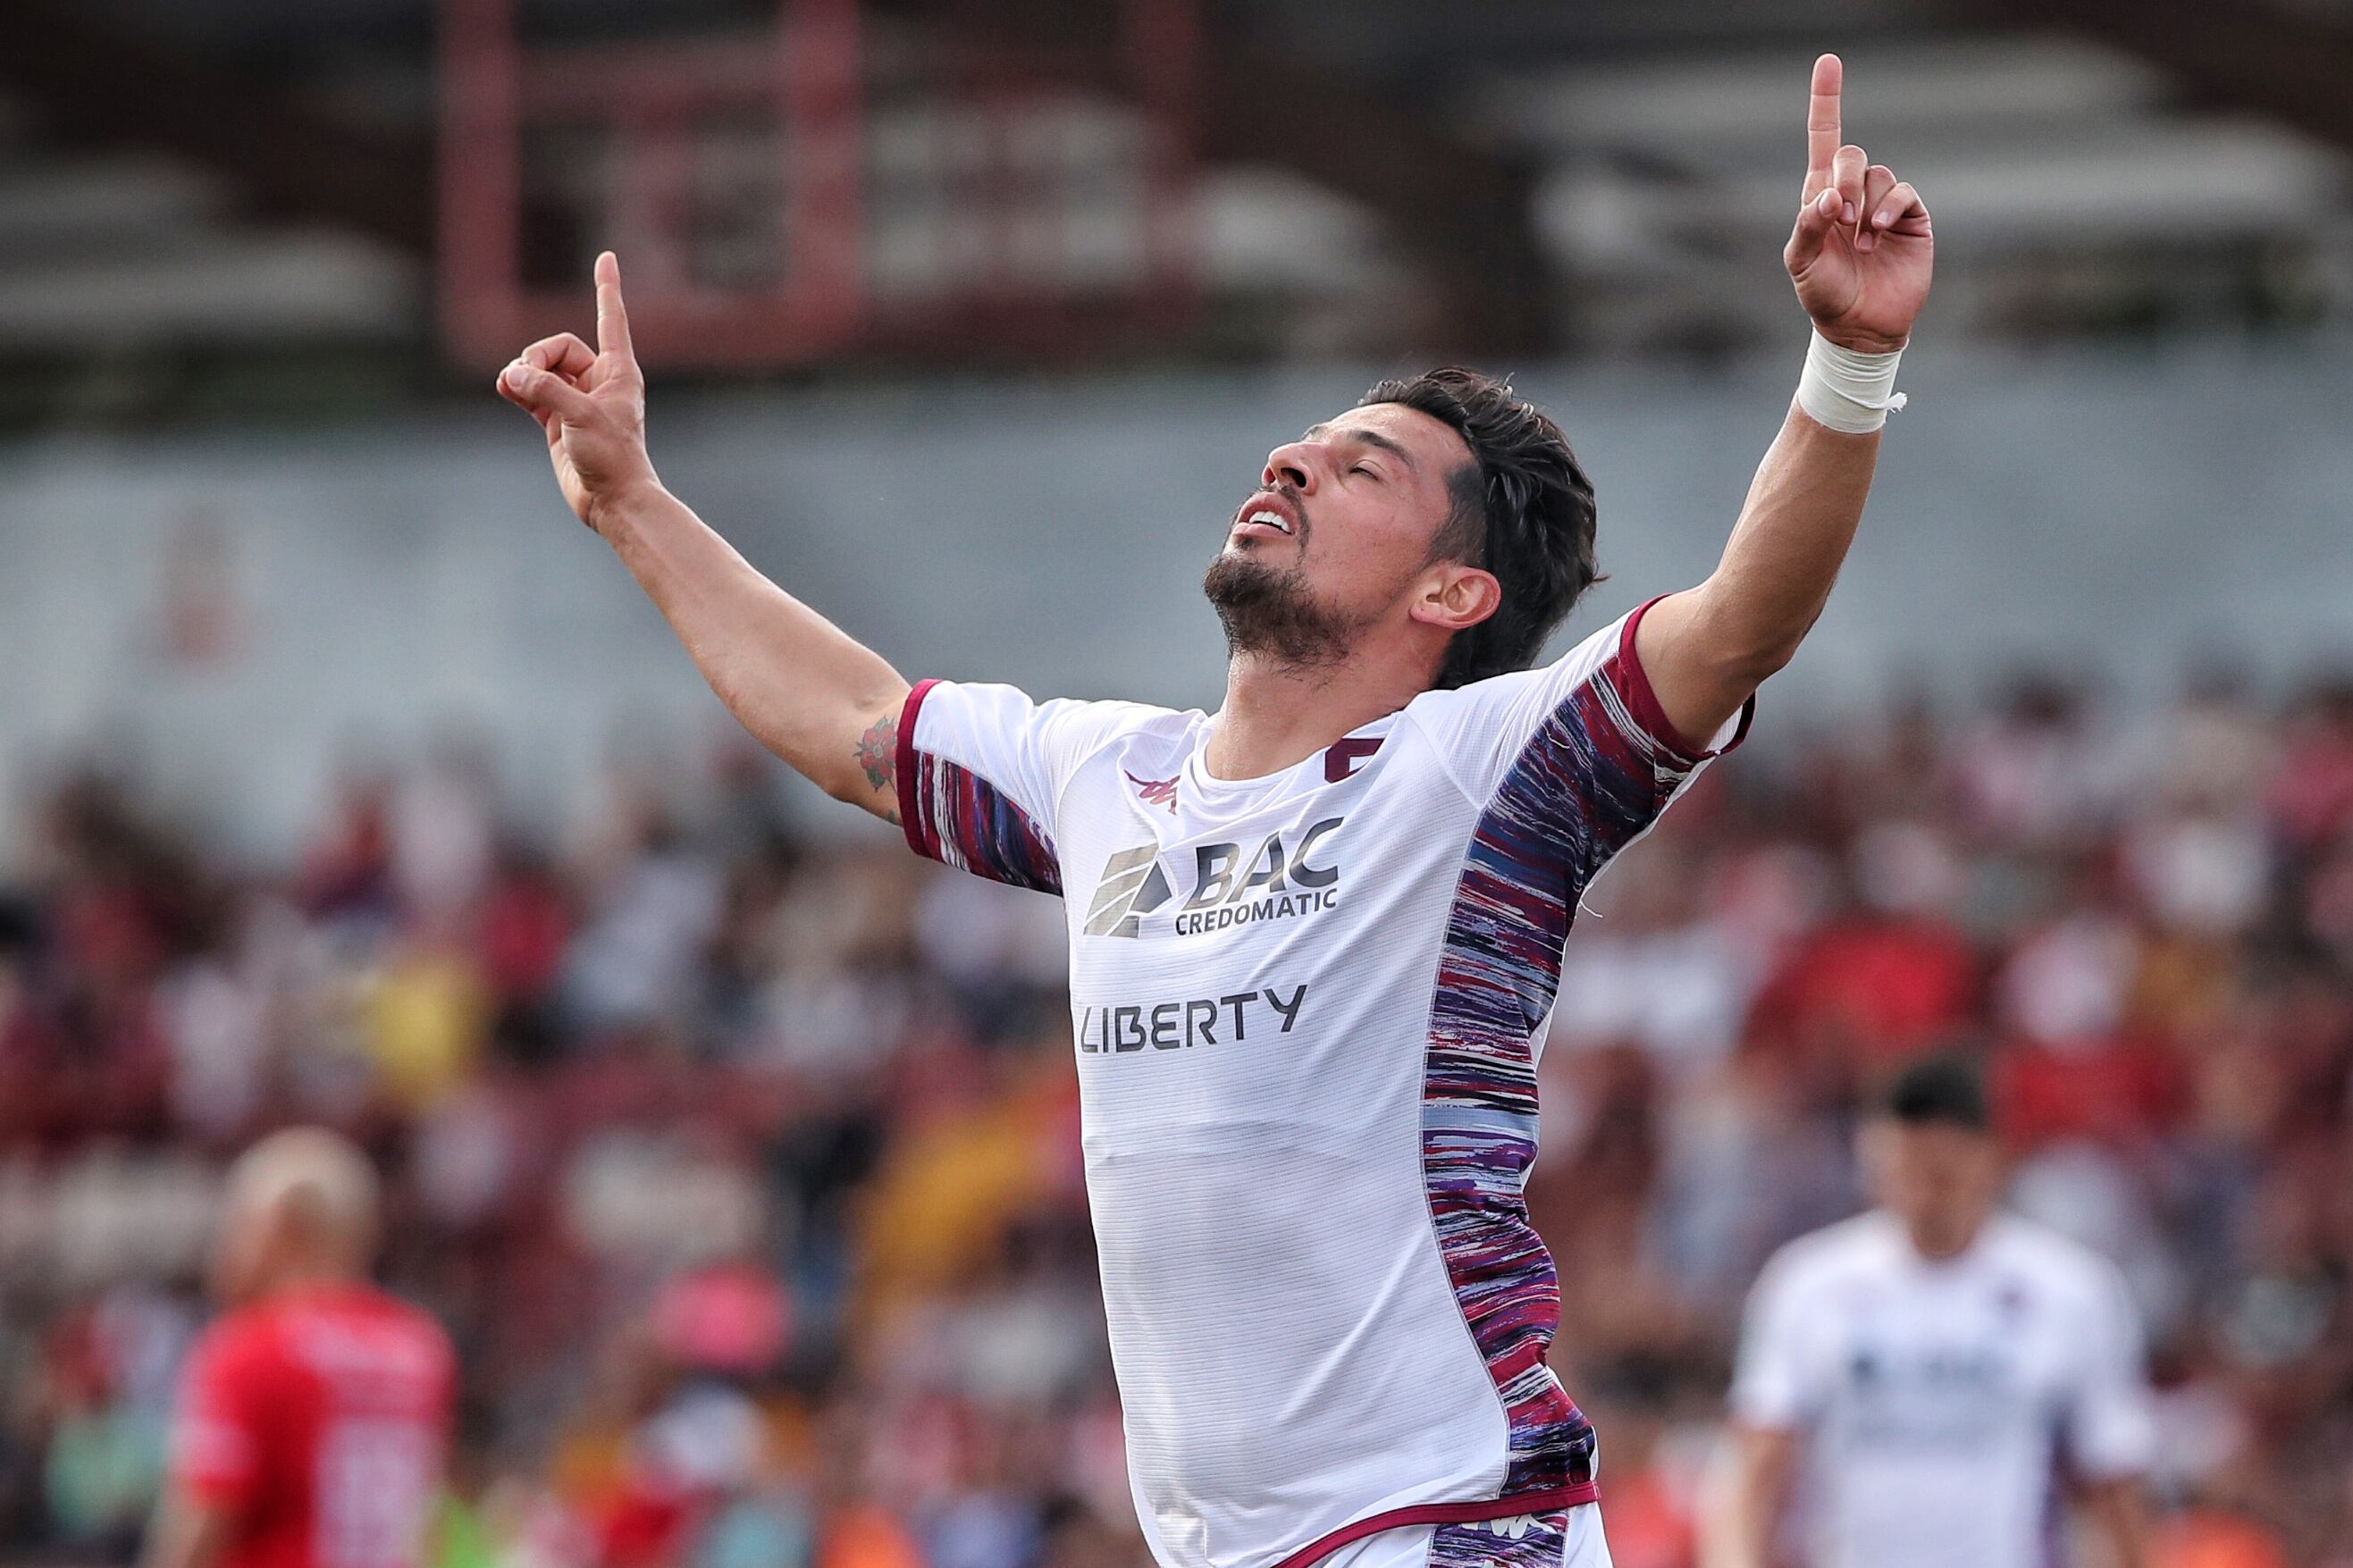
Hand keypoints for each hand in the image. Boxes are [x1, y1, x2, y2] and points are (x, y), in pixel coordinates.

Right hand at [495, 252, 657, 531]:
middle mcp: (598, 381)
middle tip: (525, 380)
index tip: (606, 257)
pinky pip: (530, 391)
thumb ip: (545, 391)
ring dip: (521, 372)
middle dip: (536, 358)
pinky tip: (505, 388)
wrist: (613, 501)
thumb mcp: (581, 417)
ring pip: (540, 369)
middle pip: (557, 347)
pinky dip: (516, 388)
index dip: (607, 287)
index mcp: (618, 371)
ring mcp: (576, 400)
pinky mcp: (557, 420)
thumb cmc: (613, 457)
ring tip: (510, 387)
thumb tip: (512, 376)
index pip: (611, 319)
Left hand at [1784, 54, 1931, 353]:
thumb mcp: (1801, 263)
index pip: (1824, 139)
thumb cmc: (1824, 294)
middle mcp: (1854, 193)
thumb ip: (1807, 226)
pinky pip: (1904, 191)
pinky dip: (1889, 207)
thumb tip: (1828, 197)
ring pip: (1878, 174)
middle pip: (1851, 154)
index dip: (1827, 101)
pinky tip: (1880, 233)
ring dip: (1865, 205)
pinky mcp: (1911, 217)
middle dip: (1843, 180)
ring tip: (1861, 242)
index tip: (1829, 61)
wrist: (1861, 327)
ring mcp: (1884, 204)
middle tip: (1839, 218)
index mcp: (1820, 197)